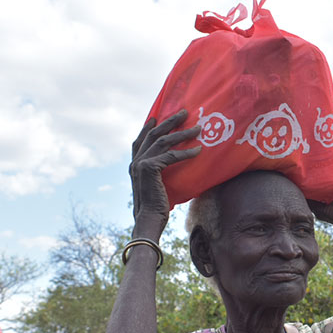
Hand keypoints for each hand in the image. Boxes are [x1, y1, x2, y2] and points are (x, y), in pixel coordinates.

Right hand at [129, 110, 201, 239]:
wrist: (149, 220)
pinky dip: (186, 152)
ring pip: (163, 141)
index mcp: (134, 164)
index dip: (147, 127)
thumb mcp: (156, 186)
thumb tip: (173, 167)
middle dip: (169, 122)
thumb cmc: (156, 207)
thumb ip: (159, 174)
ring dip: (182, 133)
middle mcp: (135, 161)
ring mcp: (140, 164)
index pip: (140, 140)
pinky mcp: (149, 169)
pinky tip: (198, 151)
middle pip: (153, 134)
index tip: (157, 116)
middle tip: (184, 112)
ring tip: (198, 128)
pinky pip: (171, 156)